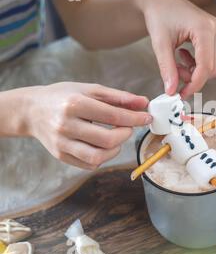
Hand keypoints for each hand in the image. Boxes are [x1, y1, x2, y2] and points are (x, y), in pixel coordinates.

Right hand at [24, 83, 150, 169]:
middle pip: (107, 140)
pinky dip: (102, 156)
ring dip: (115, 149)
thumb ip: (119, 97)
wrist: (31, 110)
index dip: (135, 119)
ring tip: (115, 138)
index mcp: (75, 104)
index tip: (147, 118)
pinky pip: (89, 164)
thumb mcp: (90, 90)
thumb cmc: (64, 97)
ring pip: (98, 157)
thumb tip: (144, 102)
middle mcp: (66, 125)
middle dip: (125, 134)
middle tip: (127, 127)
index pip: (113, 116)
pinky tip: (101, 145)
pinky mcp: (60, 156)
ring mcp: (61, 143)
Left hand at [135, 0, 215, 98]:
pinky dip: (197, 65)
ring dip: (195, 72)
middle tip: (175, 76)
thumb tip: (172, 91)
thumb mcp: (160, 44)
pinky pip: (212, 59)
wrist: (160, 2)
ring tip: (177, 63)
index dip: (195, 84)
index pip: (206, 66)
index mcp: (204, 28)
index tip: (181, 94)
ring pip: (214, 66)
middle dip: (194, 78)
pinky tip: (184, 55)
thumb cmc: (159, 16)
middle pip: (213, 69)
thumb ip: (167, 68)